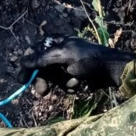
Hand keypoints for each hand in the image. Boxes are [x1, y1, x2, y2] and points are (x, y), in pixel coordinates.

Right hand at [18, 37, 134, 93]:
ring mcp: (66, 65)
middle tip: (43, 92)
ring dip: (62, 83)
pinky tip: (78, 85)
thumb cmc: (88, 60)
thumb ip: (42, 58)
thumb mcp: (64, 56)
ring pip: (52, 79)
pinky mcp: (73, 75)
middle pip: (41, 68)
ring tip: (74, 82)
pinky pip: (63, 84)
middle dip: (44, 80)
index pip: (33, 52)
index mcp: (55, 42)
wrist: (112, 70)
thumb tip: (22, 60)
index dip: (27, 66)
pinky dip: (69, 86)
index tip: (23, 80)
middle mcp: (58, 52)